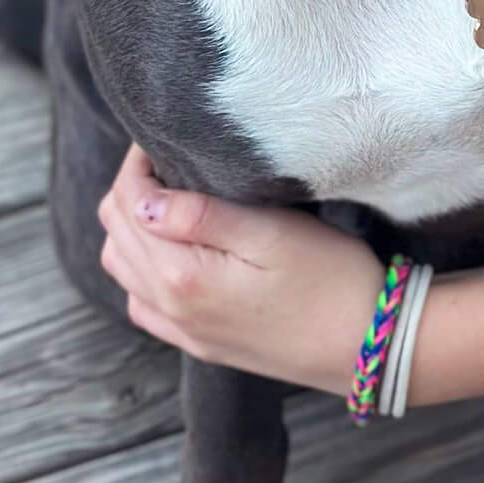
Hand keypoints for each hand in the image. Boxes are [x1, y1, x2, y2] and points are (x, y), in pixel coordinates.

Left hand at [98, 145, 385, 392]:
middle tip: (169, 160)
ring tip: (172, 197)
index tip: (165, 137)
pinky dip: (142, 269)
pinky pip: (143, 304)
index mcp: (182, 275)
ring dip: (133, 228)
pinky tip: (175, 251)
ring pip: (123, 270)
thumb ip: (202, 215)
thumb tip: (143, 199)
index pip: (128, 204)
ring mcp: (183, 330)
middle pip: (117, 235)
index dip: (138, 163)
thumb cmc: (331, 279)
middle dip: (132, 189)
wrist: (367, 345)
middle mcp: (170, 308)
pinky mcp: (201, 343)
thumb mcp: (273, 233)